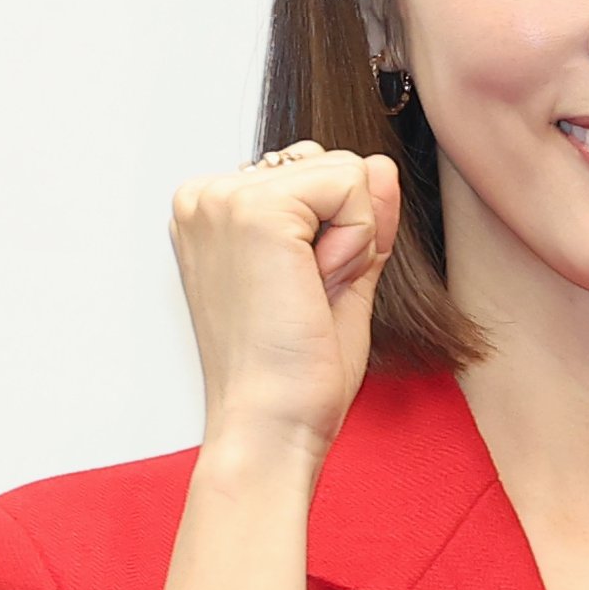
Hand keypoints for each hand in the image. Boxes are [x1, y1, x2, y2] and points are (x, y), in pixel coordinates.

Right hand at [168, 141, 400, 465]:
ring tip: (306, 295)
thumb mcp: (340, 277)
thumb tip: (381, 164)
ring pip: (346, 171)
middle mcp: (207, 196)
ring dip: (350, 240)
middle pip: (332, 165)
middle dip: (345, 232)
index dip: (337, 235)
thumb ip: (360, 218)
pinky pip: (351, 184)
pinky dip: (355, 242)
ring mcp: (224, 198)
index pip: (315, 175)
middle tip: (306, 298)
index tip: (300, 294)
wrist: (271, 425)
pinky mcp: (253, 209)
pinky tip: (314, 287)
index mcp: (216, 213)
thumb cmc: (294, 373)